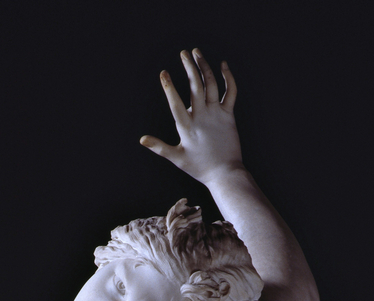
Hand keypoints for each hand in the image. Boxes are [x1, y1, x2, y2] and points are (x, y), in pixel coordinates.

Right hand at [140, 49, 242, 186]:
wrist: (224, 173)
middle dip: (189, 67)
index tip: (163, 73)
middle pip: (195, 86)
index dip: (169, 87)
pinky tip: (222, 65)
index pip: (175, 103)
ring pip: (211, 84)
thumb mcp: (177, 158)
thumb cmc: (199, 168)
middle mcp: (202, 117)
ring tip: (196, 53)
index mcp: (187, 127)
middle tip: (183, 53)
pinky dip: (227, 77)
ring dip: (204, 66)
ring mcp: (216, 114)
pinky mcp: (229, 115)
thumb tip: (142, 140)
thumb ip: (159, 147)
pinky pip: (230, 91)